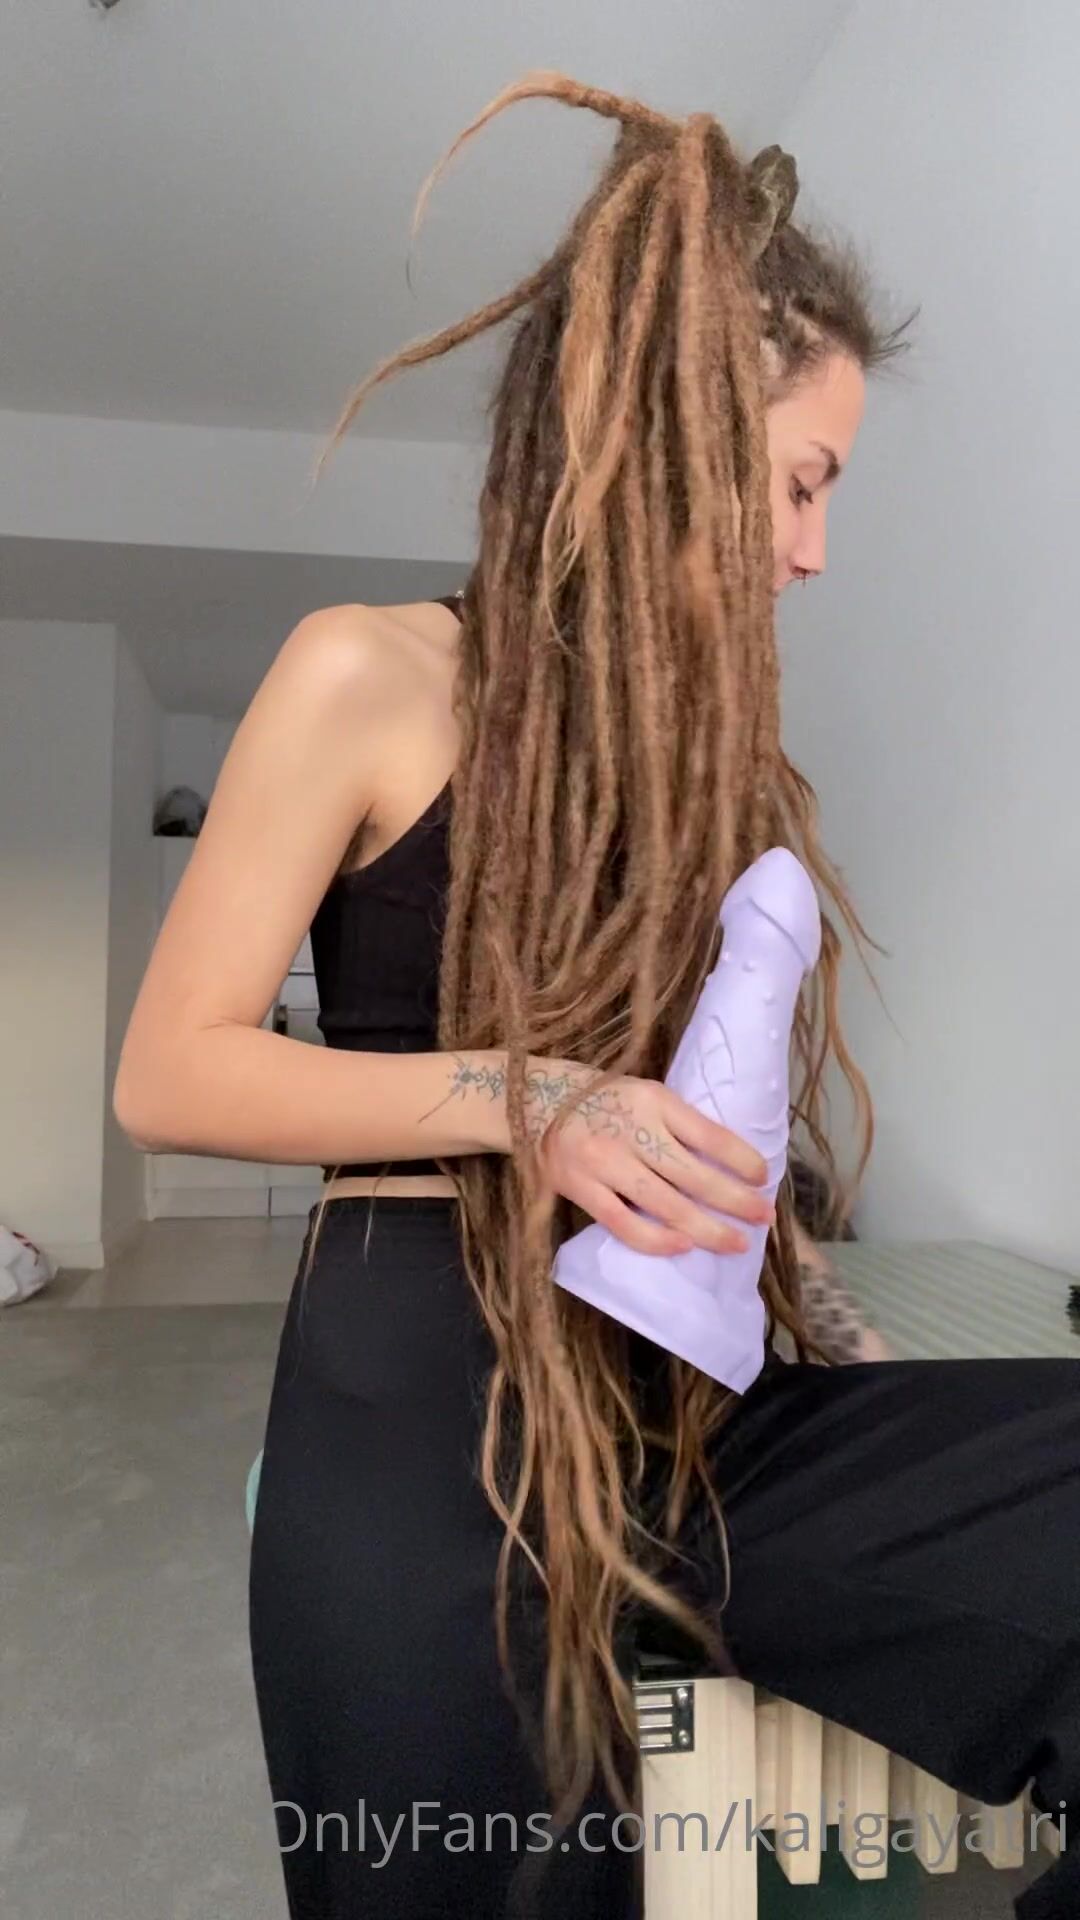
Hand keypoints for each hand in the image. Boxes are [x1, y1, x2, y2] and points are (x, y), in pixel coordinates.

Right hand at [531, 1059, 774, 1257]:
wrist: (534, 1100)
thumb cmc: (601, 1098)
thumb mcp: (645, 1094)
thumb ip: (679, 1122)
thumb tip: (729, 1161)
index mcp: (654, 1101)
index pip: (710, 1135)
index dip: (742, 1159)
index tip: (763, 1176)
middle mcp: (633, 1131)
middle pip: (695, 1176)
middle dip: (736, 1201)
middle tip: (764, 1216)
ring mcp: (606, 1162)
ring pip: (667, 1206)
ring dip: (708, 1229)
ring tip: (737, 1242)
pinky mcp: (582, 1189)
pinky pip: (625, 1224)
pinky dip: (657, 1240)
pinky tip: (683, 1247)